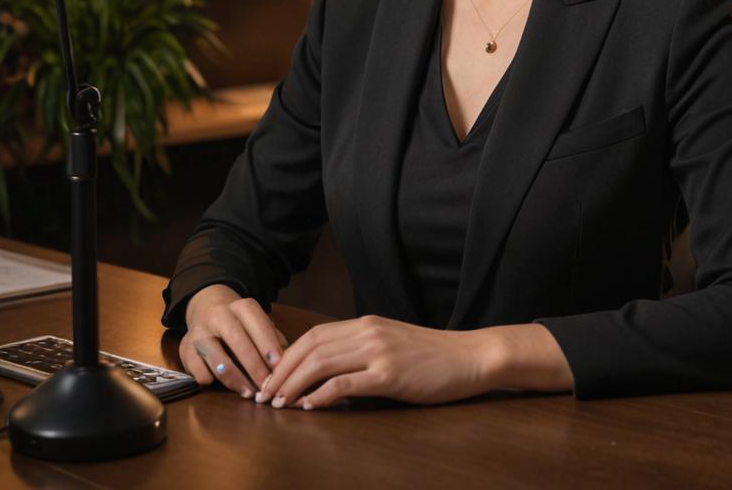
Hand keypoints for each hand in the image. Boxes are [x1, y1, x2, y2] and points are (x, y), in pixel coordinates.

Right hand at [179, 284, 289, 398]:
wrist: (205, 309)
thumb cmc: (240, 323)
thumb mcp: (257, 323)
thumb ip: (273, 339)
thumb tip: (288, 363)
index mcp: (241, 306)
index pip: (257, 324)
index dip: (268, 345)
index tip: (278, 366)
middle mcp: (219, 315)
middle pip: (239, 343)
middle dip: (255, 368)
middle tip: (266, 387)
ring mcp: (200, 332)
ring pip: (219, 362)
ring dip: (237, 382)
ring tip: (249, 394)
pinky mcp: (185, 349)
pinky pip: (200, 373)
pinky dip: (214, 383)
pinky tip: (225, 387)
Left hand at [255, 315, 496, 409]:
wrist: (469, 357)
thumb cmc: (432, 357)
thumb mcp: (392, 346)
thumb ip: (362, 352)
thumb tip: (327, 374)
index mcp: (367, 323)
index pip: (314, 335)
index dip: (286, 356)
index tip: (270, 377)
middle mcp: (368, 331)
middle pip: (310, 346)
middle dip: (281, 371)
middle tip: (262, 395)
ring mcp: (378, 351)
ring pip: (321, 362)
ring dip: (293, 384)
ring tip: (278, 403)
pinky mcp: (389, 374)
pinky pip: (344, 383)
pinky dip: (320, 395)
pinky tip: (308, 407)